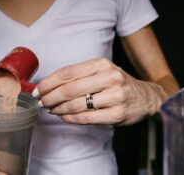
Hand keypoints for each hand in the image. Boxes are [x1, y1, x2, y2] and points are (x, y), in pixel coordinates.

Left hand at [33, 58, 166, 125]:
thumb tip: (49, 85)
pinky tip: (64, 116)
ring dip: (58, 109)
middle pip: (69, 89)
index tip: (38, 90)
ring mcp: (115, 96)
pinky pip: (86, 118)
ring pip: (76, 104)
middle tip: (41, 102)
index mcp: (102, 64)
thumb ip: (78, 76)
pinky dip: (70, 118)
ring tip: (51, 110)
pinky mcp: (118, 114)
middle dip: (50, 97)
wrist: (145, 98)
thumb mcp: (101, 71)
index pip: (67, 72)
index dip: (48, 83)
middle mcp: (110, 77)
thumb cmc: (117, 84)